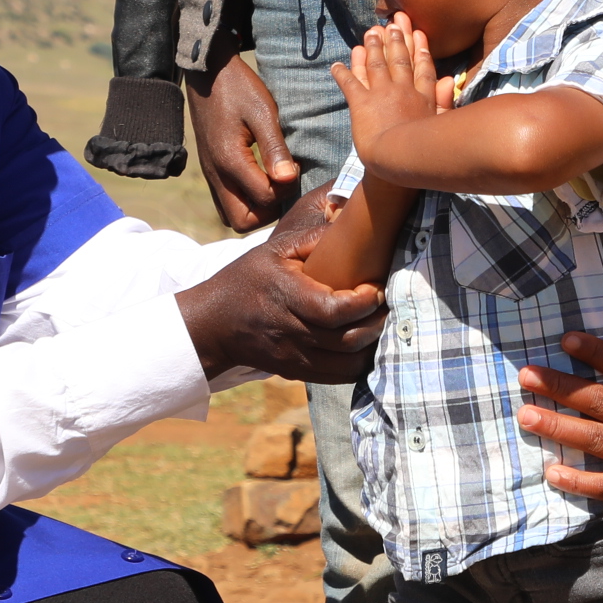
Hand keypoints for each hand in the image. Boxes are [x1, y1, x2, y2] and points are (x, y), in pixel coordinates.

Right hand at [175, 217, 383, 380]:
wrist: (214, 323)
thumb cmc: (247, 279)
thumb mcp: (275, 250)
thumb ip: (314, 238)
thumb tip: (352, 225)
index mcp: (287, 298)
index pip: (335, 310)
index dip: (364, 302)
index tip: (376, 287)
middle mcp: (292, 332)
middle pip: (348, 339)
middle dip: (377, 323)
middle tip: (388, 304)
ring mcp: (295, 357)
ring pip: (348, 364)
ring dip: (373, 346)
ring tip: (380, 324)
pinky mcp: (297, 372)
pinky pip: (339, 377)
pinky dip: (360, 363)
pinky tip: (367, 343)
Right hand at [187, 54, 300, 230]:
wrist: (208, 72)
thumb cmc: (239, 88)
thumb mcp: (262, 112)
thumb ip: (274, 148)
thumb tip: (288, 179)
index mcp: (230, 161)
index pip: (265, 199)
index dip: (286, 189)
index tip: (293, 166)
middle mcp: (216, 174)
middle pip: (242, 222)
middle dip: (268, 211)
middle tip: (283, 185)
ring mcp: (211, 174)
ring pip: (232, 215)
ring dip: (256, 208)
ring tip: (273, 182)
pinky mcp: (211, 170)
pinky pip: (226, 201)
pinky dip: (245, 199)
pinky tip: (261, 176)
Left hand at [328, 14, 449, 158]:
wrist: (398, 161)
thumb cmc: (424, 151)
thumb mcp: (441, 123)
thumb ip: (444, 100)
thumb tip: (449, 79)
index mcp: (422, 97)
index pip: (421, 68)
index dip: (419, 49)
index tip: (417, 33)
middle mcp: (402, 90)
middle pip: (398, 60)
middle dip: (395, 40)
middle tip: (392, 24)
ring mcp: (381, 94)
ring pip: (376, 64)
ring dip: (372, 47)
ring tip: (369, 33)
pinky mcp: (361, 103)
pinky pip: (350, 83)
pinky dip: (341, 73)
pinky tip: (336, 65)